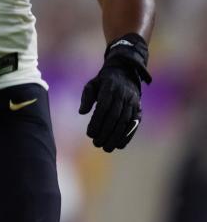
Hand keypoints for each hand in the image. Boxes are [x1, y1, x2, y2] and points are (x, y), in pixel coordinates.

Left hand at [78, 34, 151, 151]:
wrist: (124, 73)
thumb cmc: (103, 82)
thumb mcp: (92, 85)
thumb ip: (86, 97)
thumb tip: (81, 112)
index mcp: (110, 88)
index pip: (103, 107)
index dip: (96, 122)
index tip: (89, 133)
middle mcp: (124, 95)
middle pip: (114, 117)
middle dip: (105, 132)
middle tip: (96, 143)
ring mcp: (133, 103)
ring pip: (125, 122)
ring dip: (115, 137)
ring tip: (106, 148)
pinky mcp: (139, 110)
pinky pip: (134, 124)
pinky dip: (127, 136)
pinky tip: (119, 145)